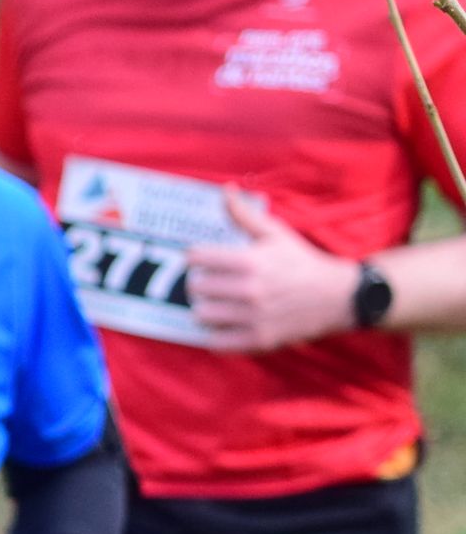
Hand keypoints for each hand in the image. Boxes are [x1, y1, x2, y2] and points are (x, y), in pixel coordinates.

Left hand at [187, 188, 358, 352]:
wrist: (338, 297)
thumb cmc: (301, 262)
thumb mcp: (276, 234)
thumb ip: (244, 215)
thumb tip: (225, 190)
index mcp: (251, 261)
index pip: (196, 257)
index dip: (197, 256)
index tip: (204, 258)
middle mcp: (250, 290)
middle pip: (195, 287)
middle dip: (201, 282)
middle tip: (212, 282)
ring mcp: (254, 317)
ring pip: (202, 315)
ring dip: (206, 309)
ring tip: (217, 303)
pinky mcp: (259, 339)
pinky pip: (217, 343)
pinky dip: (216, 335)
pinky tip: (225, 324)